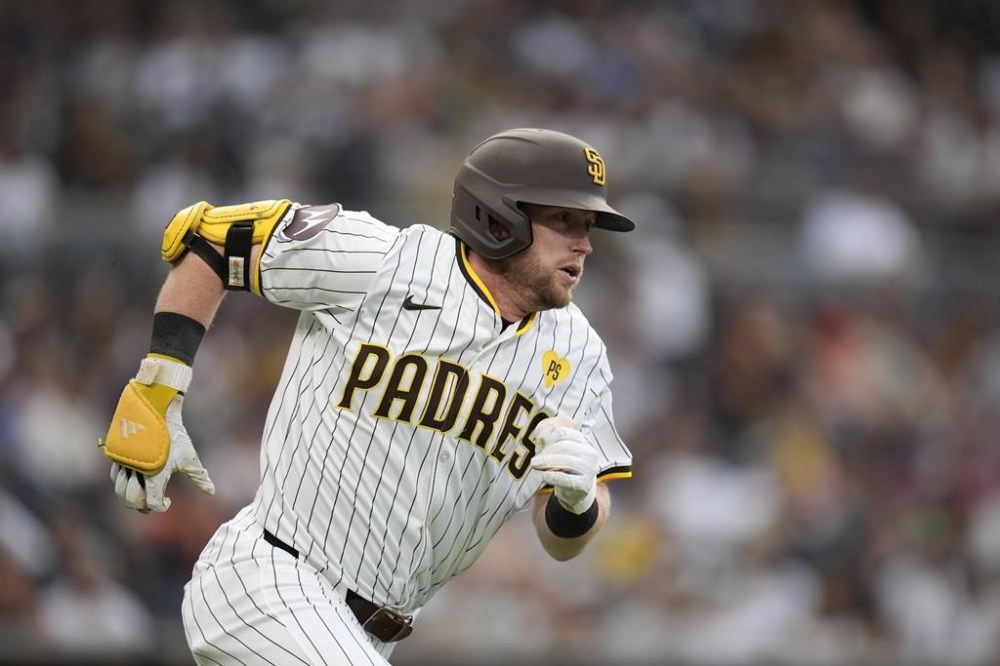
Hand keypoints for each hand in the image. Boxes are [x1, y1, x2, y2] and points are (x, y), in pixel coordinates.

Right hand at [110, 395, 213, 512]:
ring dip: (130, 496)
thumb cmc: (175, 435)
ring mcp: (124, 463)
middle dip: (141, 506)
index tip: (168, 502)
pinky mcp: (118, 454)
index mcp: (155, 476)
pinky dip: (122, 483)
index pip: (152, 503)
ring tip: (141, 495)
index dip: (161, 507)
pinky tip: (134, 480)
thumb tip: (211, 492)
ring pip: (120, 490)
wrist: (158, 408)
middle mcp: (136, 471)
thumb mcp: (189, 457)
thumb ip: (199, 477)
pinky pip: (115, 476)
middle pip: (131, 501)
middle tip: (150, 506)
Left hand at [530, 416, 598, 513]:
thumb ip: (548, 439)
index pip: (562, 433)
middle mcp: (589, 452)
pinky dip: (555, 477)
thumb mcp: (556, 450)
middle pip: (564, 446)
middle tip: (534, 461)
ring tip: (536, 465)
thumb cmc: (563, 467)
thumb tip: (541, 435)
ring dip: (548, 462)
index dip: (547, 439)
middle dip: (546, 452)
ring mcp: (589, 469)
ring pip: (567, 461)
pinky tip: (545, 476)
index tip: (538, 447)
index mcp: (582, 440)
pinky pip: (569, 480)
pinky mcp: (585, 485)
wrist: (575, 490)